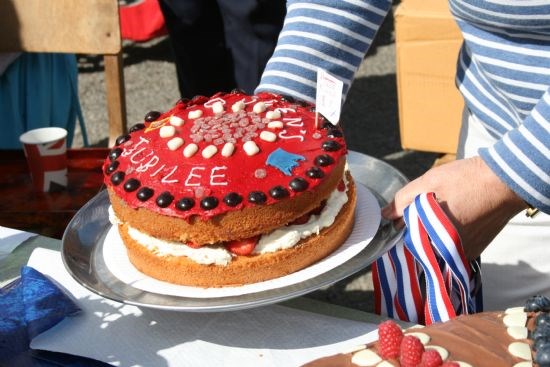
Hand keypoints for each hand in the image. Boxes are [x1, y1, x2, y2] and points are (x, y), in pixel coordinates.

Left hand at [382, 156, 526, 259]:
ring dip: (434, 234)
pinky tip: (455, 217)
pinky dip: (449, 236)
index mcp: (431, 237)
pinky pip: (453, 247)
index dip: (403, 226)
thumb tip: (385, 215)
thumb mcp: (428, 184)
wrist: (506, 181)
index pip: (406, 240)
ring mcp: (463, 253)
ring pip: (437, 247)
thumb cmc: (466, 180)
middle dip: (418, 230)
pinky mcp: (475, 250)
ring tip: (445, 211)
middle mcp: (447, 251)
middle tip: (429, 208)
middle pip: (421, 245)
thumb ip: (402, 200)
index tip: (405, 216)